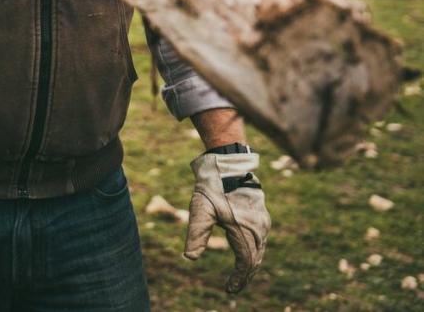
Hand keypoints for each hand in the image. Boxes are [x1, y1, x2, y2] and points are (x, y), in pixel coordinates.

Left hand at [184, 151, 269, 293]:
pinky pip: (260, 239)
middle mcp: (259, 228)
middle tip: (234, 287)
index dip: (238, 278)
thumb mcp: (200, 209)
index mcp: (245, 231)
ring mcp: (263, 221)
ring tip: (240, 275)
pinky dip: (254, 251)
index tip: (229, 290)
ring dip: (250, 264)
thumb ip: (196, 234)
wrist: (227, 163)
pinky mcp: (261, 215)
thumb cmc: (212, 186)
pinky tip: (245, 253)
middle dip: (245, 275)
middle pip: (255, 259)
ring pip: (259, 250)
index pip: (245, 263)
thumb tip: (189, 257)